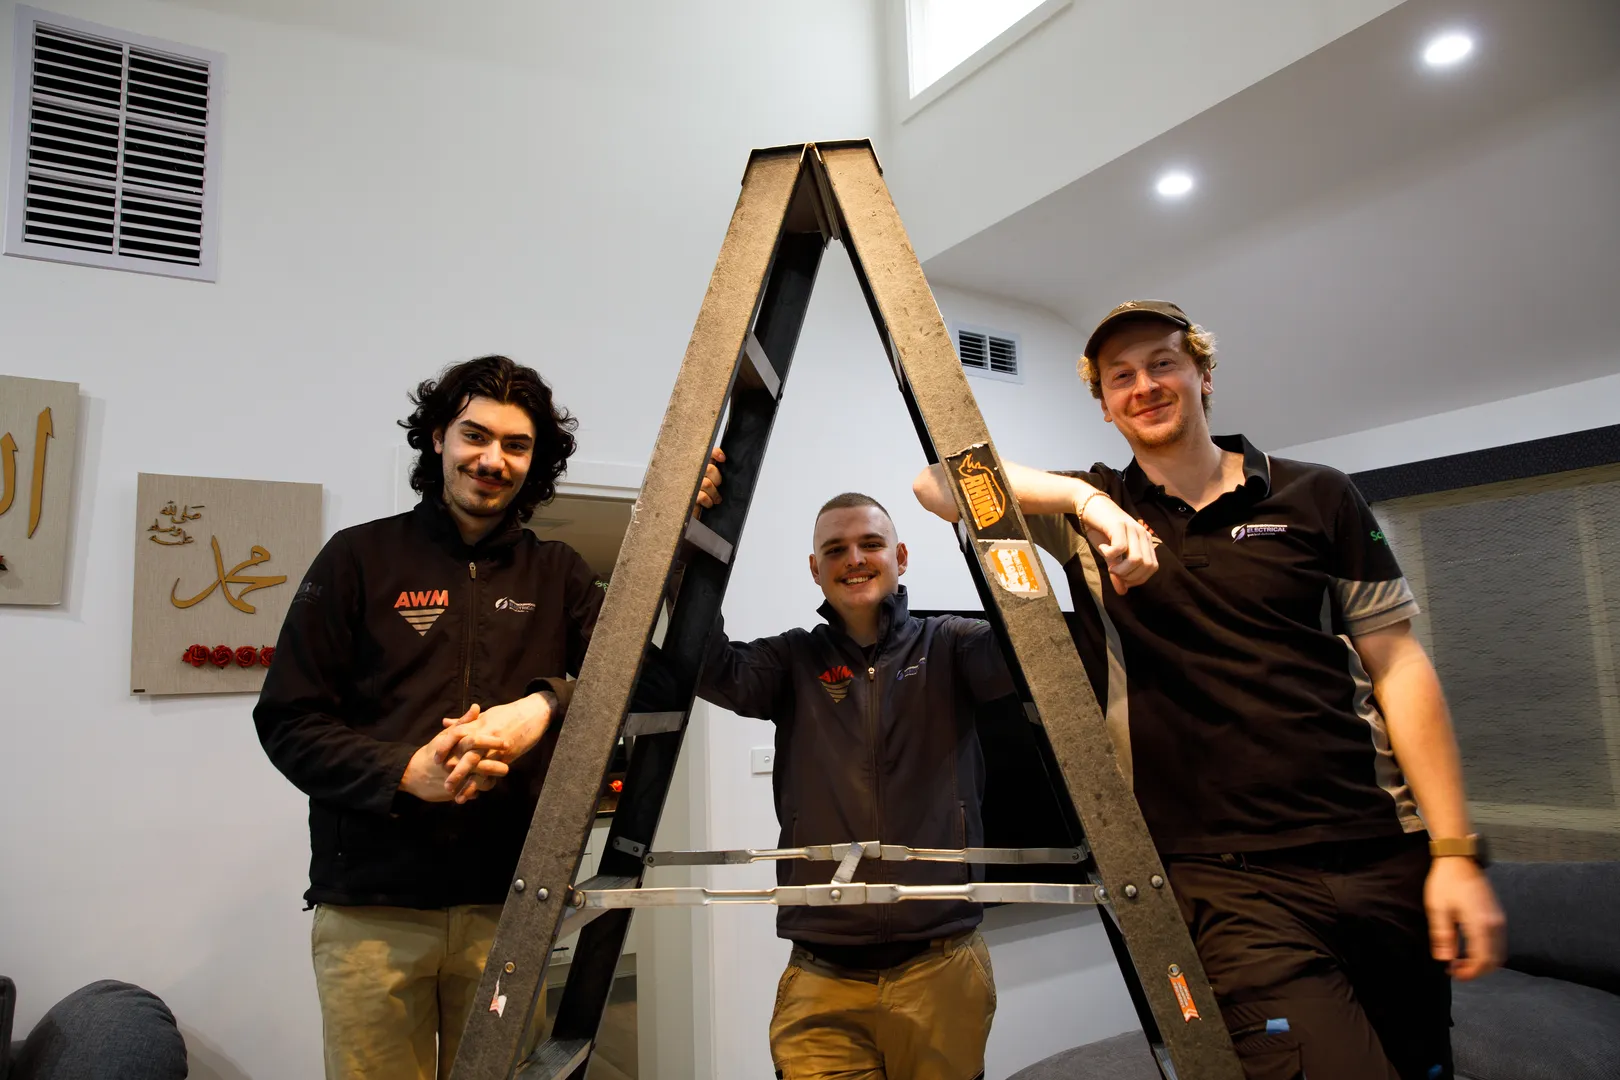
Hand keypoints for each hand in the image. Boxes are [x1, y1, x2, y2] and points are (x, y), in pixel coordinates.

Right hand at [399, 717, 507, 802]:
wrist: (414, 774)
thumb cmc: (433, 751)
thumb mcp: (447, 735)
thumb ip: (463, 722)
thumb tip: (477, 706)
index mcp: (455, 748)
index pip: (475, 742)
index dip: (492, 742)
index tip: (507, 742)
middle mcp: (455, 764)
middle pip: (480, 765)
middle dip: (497, 765)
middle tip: (509, 764)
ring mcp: (455, 779)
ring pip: (480, 782)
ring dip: (492, 779)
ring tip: (502, 772)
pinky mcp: (455, 791)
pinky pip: (473, 792)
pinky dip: (481, 788)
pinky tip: (489, 782)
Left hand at [440, 693, 556, 798]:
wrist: (535, 713)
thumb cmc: (509, 712)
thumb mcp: (486, 714)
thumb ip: (465, 721)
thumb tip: (445, 723)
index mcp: (479, 724)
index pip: (456, 735)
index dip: (444, 747)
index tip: (435, 759)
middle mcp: (487, 736)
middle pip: (467, 755)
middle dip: (456, 771)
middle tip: (445, 785)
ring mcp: (498, 747)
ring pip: (480, 767)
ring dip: (468, 783)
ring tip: (457, 796)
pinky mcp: (509, 756)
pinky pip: (494, 772)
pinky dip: (484, 784)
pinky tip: (477, 794)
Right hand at [696, 448, 723, 512]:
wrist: (690, 512)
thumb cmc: (703, 496)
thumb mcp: (710, 482)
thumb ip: (714, 472)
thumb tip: (723, 462)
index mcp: (700, 466)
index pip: (707, 454)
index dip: (715, 453)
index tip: (722, 459)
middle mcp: (694, 473)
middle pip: (710, 469)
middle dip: (717, 479)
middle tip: (717, 486)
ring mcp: (690, 484)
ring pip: (707, 483)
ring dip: (714, 493)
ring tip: (715, 499)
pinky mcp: (689, 496)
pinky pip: (701, 496)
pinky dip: (707, 500)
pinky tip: (708, 503)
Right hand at [1079, 494, 1158, 593]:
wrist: (1089, 505)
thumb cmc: (1101, 530)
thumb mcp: (1110, 555)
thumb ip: (1118, 572)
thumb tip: (1122, 592)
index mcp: (1145, 540)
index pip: (1152, 567)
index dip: (1138, 579)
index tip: (1122, 579)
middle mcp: (1142, 534)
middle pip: (1146, 566)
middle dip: (1130, 576)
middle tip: (1115, 572)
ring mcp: (1132, 529)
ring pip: (1136, 559)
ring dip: (1121, 569)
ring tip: (1110, 564)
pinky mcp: (1119, 525)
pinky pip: (1120, 548)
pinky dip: (1110, 554)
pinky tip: (1103, 548)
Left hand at [1425, 856, 1504, 979]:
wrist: (1459, 859)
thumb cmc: (1446, 882)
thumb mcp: (1438, 909)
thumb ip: (1443, 936)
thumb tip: (1445, 960)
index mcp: (1481, 924)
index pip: (1482, 960)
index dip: (1469, 972)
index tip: (1453, 974)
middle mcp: (1495, 924)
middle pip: (1494, 960)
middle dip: (1476, 970)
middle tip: (1455, 970)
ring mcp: (1500, 919)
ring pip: (1498, 952)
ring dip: (1482, 962)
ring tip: (1460, 960)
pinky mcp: (1498, 915)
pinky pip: (1498, 942)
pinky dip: (1487, 951)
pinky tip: (1469, 948)